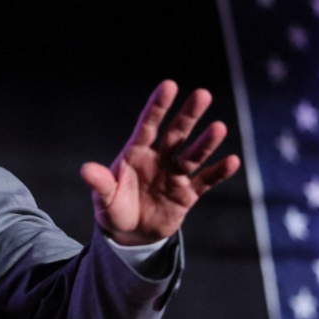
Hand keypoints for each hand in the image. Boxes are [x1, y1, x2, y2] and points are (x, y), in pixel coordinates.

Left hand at [81, 80, 240, 244]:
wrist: (130, 233)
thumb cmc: (114, 208)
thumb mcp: (104, 198)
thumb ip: (100, 184)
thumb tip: (85, 170)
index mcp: (135, 154)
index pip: (147, 126)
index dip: (158, 107)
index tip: (169, 85)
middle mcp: (159, 159)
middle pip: (175, 134)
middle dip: (188, 115)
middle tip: (202, 94)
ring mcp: (175, 175)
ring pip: (193, 155)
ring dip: (206, 142)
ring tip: (219, 128)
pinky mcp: (187, 194)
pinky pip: (205, 181)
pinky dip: (218, 172)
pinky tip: (232, 161)